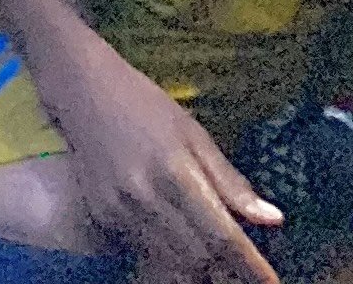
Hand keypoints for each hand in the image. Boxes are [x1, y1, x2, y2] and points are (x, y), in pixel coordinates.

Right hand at [49, 35, 286, 283]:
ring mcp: (118, 209)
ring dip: (200, 270)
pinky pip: (144, 251)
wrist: (78, 88)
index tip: (271, 283)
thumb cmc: (143, 103)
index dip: (250, 266)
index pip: (222, 236)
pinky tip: (183, 253)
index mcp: (176, 173)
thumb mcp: (193, 133)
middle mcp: (145, 197)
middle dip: (228, 273)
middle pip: (198, 257)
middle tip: (248, 277)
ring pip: (170, 262)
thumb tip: (274, 219)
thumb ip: (229, 180)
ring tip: (220, 270)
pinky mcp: (101, 215)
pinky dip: (169, 258)